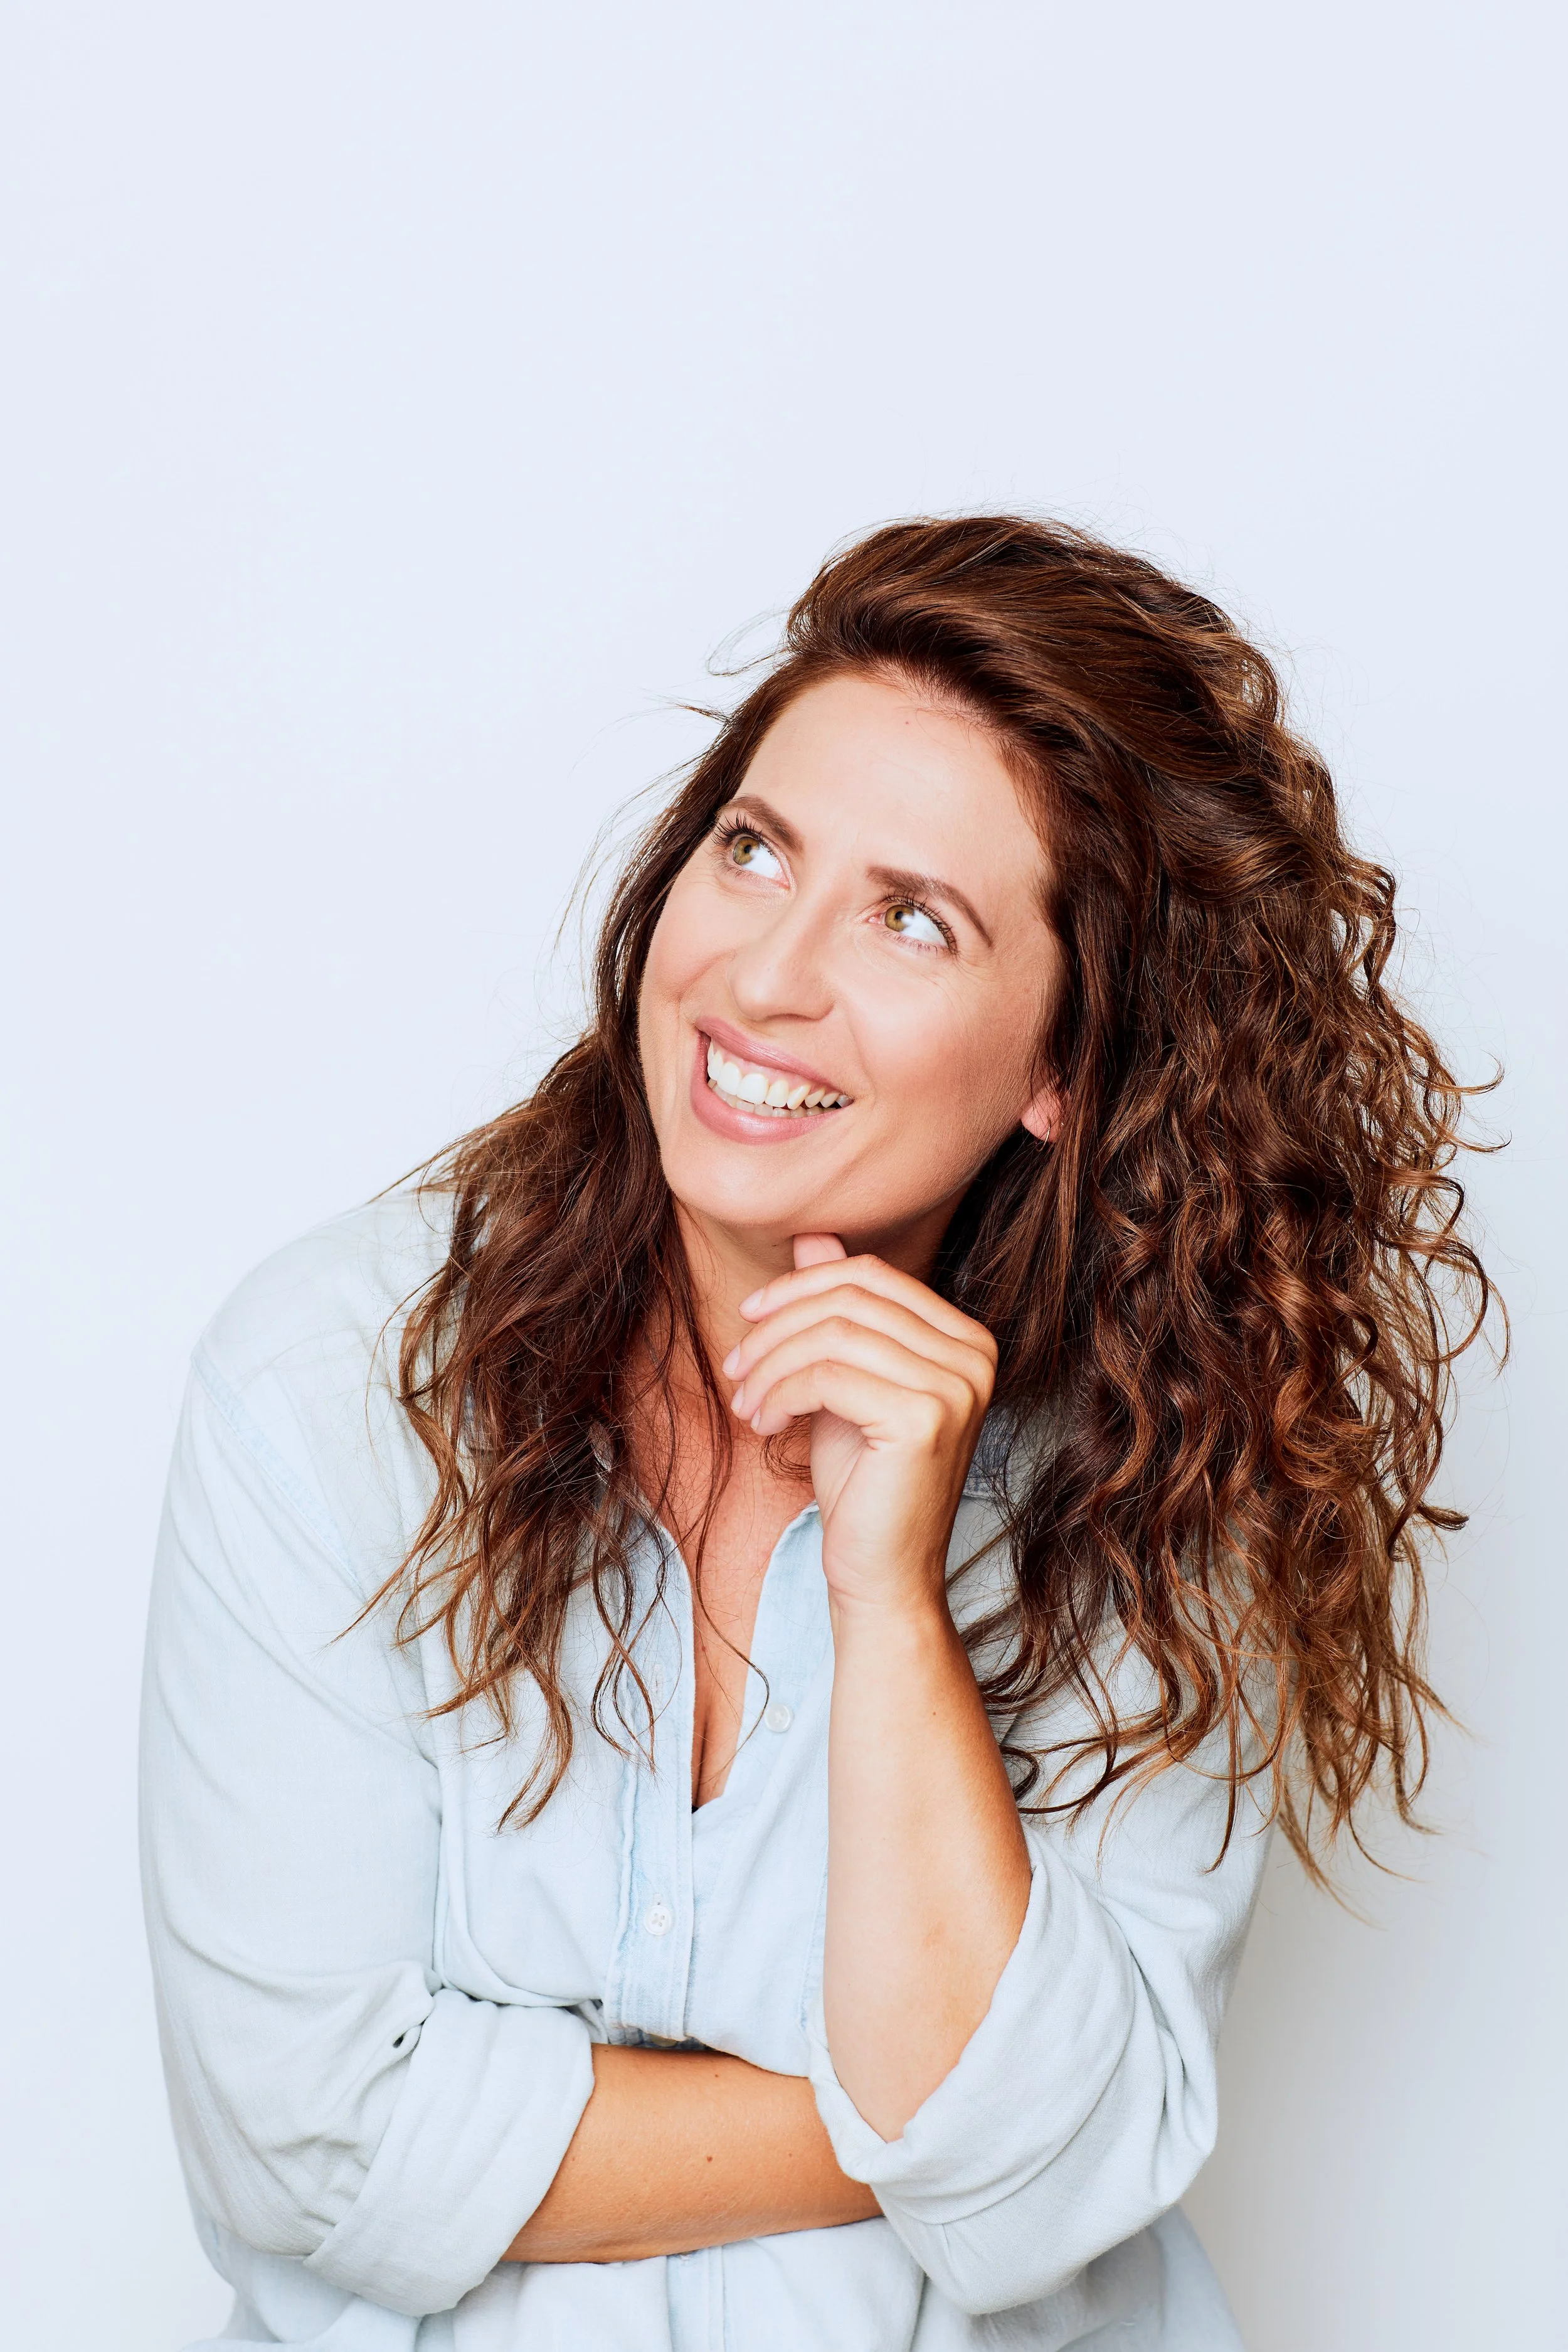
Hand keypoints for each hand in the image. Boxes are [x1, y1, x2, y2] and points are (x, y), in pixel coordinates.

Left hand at [722, 1235, 996, 1612]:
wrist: (883, 1575)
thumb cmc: (863, 1483)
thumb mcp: (843, 1383)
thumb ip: (838, 1312)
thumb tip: (811, 1235)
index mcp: (964, 1338)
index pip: (871, 1276)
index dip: (801, 1286)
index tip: (750, 1318)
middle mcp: (974, 1355)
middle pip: (850, 1297)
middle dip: (777, 1324)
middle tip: (735, 1364)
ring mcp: (957, 1386)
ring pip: (833, 1334)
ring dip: (770, 1363)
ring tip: (746, 1400)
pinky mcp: (925, 1419)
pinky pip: (827, 1376)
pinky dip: (779, 1393)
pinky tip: (764, 1423)